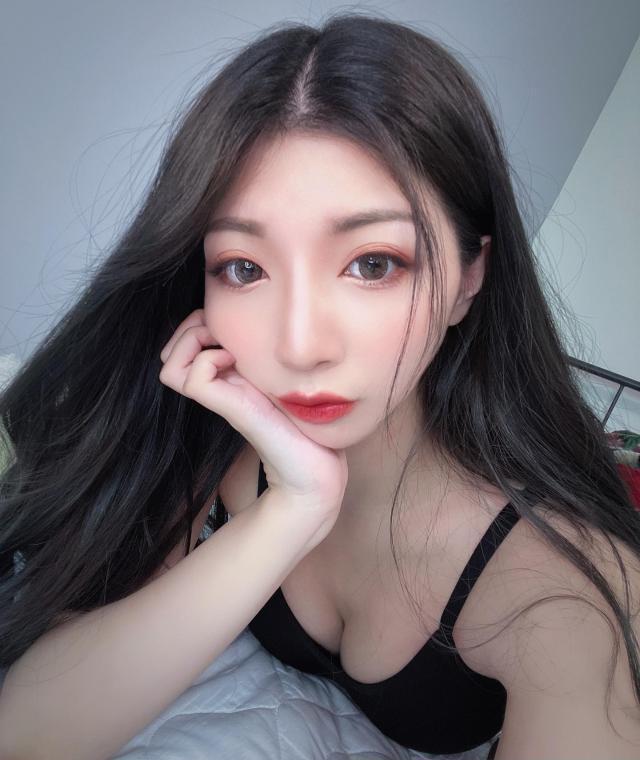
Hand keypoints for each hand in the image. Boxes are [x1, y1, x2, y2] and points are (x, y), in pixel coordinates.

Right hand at [159, 309, 347, 529]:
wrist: (316, 473)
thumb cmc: (308, 428)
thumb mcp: (286, 380)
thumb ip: (269, 362)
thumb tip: (266, 330)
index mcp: (229, 380)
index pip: (182, 348)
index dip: (194, 325)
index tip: (223, 323)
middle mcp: (219, 390)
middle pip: (168, 356)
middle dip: (186, 330)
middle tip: (218, 331)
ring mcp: (223, 401)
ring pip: (170, 367)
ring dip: (191, 342)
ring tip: (222, 345)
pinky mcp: (234, 411)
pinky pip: (195, 380)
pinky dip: (207, 360)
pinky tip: (233, 360)